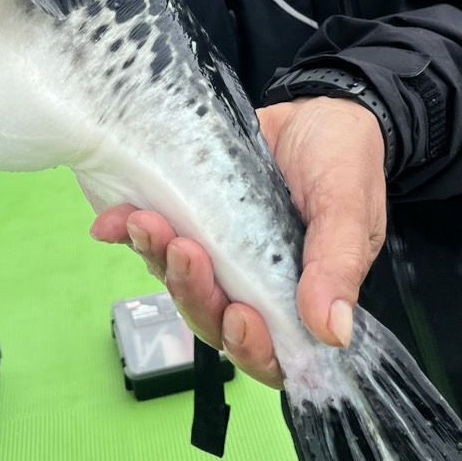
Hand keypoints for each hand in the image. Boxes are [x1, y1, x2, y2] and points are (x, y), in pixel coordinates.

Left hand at [89, 96, 387, 388]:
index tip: (239, 316)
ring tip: (148, 225)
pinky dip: (129, 233)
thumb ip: (338, 265)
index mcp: (301, 299)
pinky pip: (156, 240)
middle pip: (213, 318)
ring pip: (180, 282)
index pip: (272, 352)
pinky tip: (113, 221)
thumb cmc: (344, 161)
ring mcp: (219, 257)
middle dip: (194, 294)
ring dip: (160, 261)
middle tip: (187, 252)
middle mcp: (254, 287)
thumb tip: (333, 334)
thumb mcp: (348, 205)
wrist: (318, 108)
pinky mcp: (191, 222)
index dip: (250, 348)